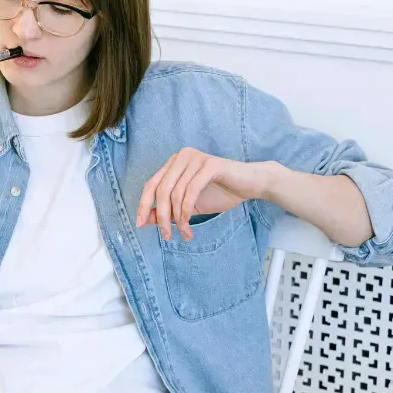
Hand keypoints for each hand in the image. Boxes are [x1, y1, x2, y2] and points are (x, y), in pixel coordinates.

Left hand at [135, 147, 277, 240]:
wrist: (251, 185)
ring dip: (177, 218)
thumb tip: (146, 220)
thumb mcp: (188, 205)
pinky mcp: (209, 165)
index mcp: (174, 163)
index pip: (151, 185)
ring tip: (184, 233)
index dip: (144, 205)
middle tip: (166, 235)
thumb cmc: (221, 192)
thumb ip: (167, 210)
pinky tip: (189, 223)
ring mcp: (195, 158)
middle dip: (161, 216)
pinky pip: (191, 191)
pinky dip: (187, 211)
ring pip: (175, 193)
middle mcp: (181, 157)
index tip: (140, 224)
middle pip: (161, 190)